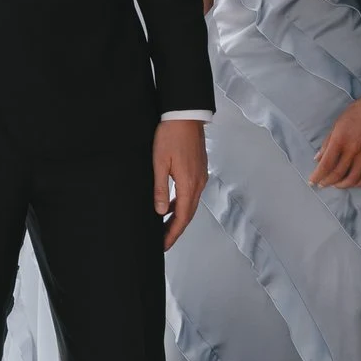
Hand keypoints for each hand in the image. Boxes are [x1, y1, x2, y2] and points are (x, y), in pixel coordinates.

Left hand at [154, 119, 205, 249]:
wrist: (185, 115)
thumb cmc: (170, 135)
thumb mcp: (159, 162)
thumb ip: (161, 188)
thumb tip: (161, 212)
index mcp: (189, 184)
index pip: (182, 217)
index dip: (173, 233)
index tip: (163, 245)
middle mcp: (198, 183)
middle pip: (188, 214)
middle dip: (176, 229)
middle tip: (163, 241)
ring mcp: (200, 176)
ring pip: (191, 204)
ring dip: (179, 217)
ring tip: (165, 227)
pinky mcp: (199, 169)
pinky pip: (191, 193)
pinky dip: (182, 203)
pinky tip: (172, 204)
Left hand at [312, 88, 360, 187]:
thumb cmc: (356, 113)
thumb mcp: (337, 125)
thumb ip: (327, 143)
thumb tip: (317, 158)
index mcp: (340, 140)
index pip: (326, 164)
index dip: (318, 175)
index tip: (312, 181)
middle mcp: (353, 150)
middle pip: (338, 173)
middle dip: (327, 182)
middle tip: (323, 184)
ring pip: (353, 179)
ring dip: (342, 185)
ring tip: (336, 184)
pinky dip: (358, 183)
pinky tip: (352, 182)